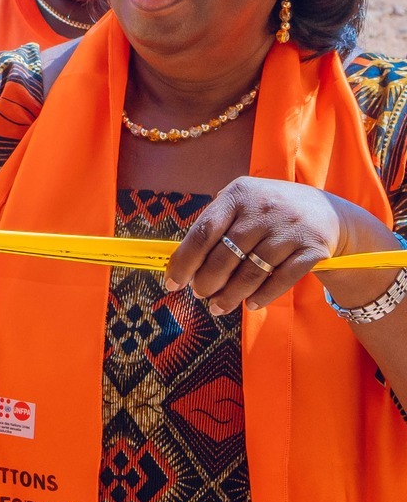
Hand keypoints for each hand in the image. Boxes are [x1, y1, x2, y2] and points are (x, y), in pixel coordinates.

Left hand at [162, 175, 387, 314]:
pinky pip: (281, 280)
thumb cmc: (269, 212)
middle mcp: (264, 209)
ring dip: (231, 295)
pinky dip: (262, 296)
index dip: (185, 261)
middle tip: (200, 295)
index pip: (203, 232)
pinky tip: (250, 304)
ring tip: (219, 307)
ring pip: (252, 272)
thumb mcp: (242, 205)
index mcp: (238, 195)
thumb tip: (182, 265)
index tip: (172, 283)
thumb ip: (215, 227)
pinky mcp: (313, 249)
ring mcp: (289, 229)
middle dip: (207, 282)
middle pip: (225, 255)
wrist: (328, 212)